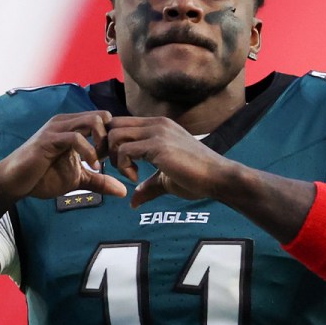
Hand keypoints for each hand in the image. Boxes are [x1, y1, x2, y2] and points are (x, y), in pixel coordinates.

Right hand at [0, 111, 126, 199]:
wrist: (13, 182)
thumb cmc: (43, 177)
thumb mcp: (78, 180)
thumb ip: (100, 181)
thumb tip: (124, 191)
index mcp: (75, 127)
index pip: (105, 122)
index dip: (116, 140)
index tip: (121, 162)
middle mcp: (67, 122)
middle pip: (103, 116)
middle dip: (114, 139)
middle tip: (115, 161)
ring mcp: (57, 128)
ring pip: (92, 121)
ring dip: (103, 142)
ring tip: (103, 163)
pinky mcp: (49, 139)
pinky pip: (75, 137)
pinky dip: (89, 151)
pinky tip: (93, 166)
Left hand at [105, 116, 232, 206]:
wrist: (218, 178)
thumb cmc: (197, 178)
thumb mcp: (165, 179)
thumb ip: (148, 186)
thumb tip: (133, 202)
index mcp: (158, 126)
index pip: (120, 123)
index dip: (112, 144)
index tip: (118, 165)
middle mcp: (156, 124)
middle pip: (112, 125)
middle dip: (107, 148)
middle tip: (117, 169)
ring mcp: (157, 132)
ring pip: (115, 135)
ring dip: (115, 157)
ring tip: (129, 173)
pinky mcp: (158, 146)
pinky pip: (125, 150)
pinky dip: (123, 166)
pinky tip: (136, 177)